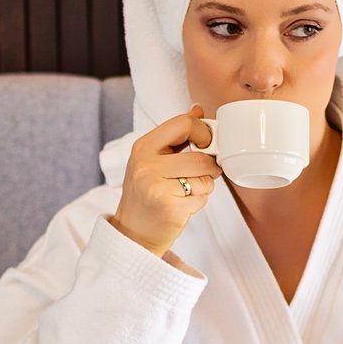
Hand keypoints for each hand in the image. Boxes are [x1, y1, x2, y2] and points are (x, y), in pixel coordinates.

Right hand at [110, 106, 219, 259]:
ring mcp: (156, 188)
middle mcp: (146, 166)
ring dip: (204, 186)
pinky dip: (198, 202)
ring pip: (204, 178)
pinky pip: (202, 198)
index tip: (206, 144)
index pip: (183, 123)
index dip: (203, 132)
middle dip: (210, 166)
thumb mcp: (152, 158)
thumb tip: (197, 110)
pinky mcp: (170, 208)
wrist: (132, 233)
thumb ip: (175, 136)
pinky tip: (181, 206)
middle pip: (200, 156)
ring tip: (185, 192)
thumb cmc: (146, 194)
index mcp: (143, 147)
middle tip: (204, 173)